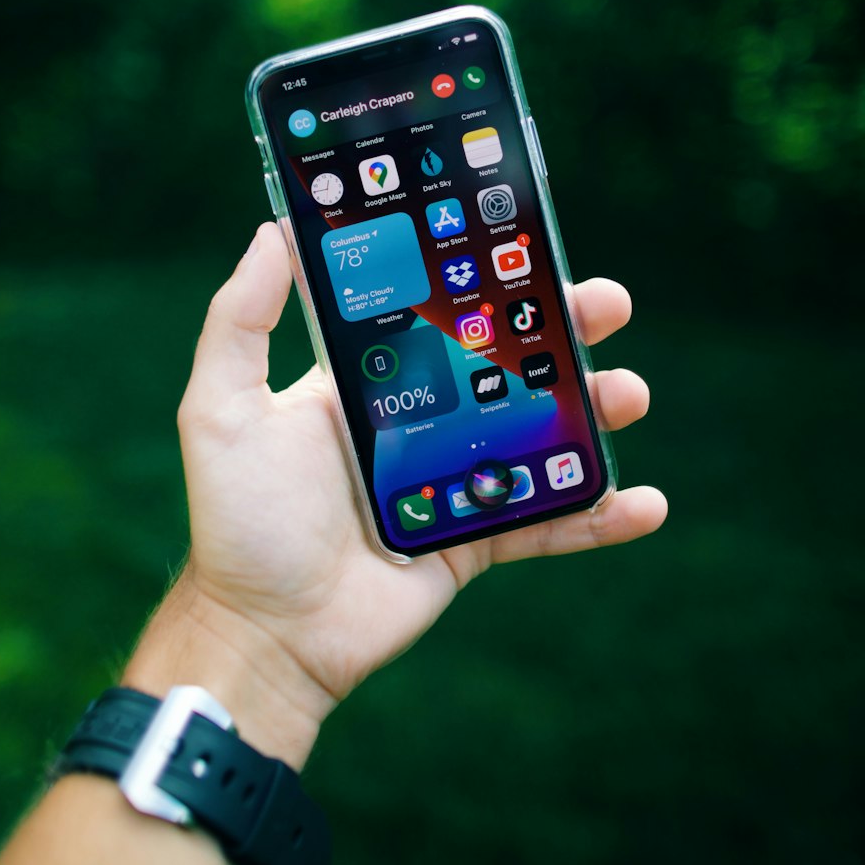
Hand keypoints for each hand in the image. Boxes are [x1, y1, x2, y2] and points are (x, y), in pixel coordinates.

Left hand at [125, 223, 666, 765]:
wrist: (265, 635)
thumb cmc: (238, 520)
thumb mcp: (220, 409)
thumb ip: (240, 320)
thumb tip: (271, 229)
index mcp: (366, 384)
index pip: (435, 317)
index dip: (482, 281)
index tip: (526, 244)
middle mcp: (416, 424)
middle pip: (503, 365)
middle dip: (560, 331)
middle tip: (609, 305)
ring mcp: (450, 482)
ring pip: (537, 436)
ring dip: (592, 412)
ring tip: (628, 394)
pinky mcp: (472, 542)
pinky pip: (544, 524)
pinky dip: (597, 516)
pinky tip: (644, 503)